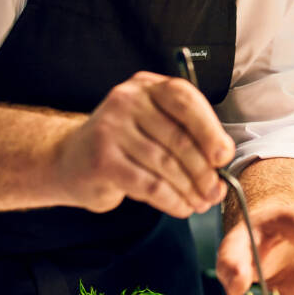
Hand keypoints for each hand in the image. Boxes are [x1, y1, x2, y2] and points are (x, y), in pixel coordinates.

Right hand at [53, 71, 234, 216]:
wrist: (69, 160)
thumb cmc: (124, 143)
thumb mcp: (154, 126)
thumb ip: (187, 134)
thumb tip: (222, 162)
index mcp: (147, 86)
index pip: (185, 99)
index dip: (209, 129)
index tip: (223, 156)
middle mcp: (127, 101)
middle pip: (178, 137)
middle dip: (203, 170)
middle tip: (216, 191)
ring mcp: (111, 129)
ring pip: (165, 164)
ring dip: (189, 189)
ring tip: (201, 203)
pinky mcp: (102, 160)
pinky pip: (148, 184)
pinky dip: (171, 200)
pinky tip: (181, 208)